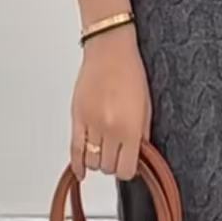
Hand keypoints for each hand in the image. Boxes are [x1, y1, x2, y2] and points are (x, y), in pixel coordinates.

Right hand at [70, 24, 151, 182]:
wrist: (109, 49)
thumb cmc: (130, 71)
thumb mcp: (147, 104)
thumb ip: (142, 133)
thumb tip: (139, 154)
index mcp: (130, 127)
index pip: (126, 169)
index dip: (129, 169)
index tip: (129, 163)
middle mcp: (109, 129)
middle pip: (108, 167)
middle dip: (114, 162)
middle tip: (118, 151)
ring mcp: (91, 124)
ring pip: (91, 161)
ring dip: (98, 159)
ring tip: (104, 148)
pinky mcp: (76, 117)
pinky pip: (74, 150)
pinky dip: (77, 165)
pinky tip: (81, 171)